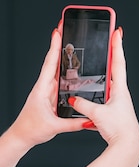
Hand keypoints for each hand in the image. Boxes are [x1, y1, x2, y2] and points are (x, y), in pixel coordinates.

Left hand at [6, 27, 84, 151]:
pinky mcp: (51, 96)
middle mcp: (45, 87)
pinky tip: (73, 66)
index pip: (50, 64)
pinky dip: (67, 70)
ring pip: (58, 70)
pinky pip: (61, 80)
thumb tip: (88, 119)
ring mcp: (48, 90)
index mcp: (42, 89)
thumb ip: (73, 123)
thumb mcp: (54, 127)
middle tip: (65, 29)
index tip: (58, 32)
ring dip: (64, 56)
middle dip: (60, 45)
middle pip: (54, 61)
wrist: (22, 137)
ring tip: (72, 43)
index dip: (54, 47)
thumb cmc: (31, 129)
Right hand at [71, 27, 138, 166]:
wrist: (128, 145)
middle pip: (116, 67)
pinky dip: (101, 84)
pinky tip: (96, 84)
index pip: (118, 62)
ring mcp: (119, 100)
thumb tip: (73, 98)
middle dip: (112, 52)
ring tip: (102, 55)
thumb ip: (83, 105)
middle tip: (110, 37)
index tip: (117, 31)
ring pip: (111, 79)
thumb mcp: (97, 115)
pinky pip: (106, 91)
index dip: (117, 46)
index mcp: (120, 89)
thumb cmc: (119, 129)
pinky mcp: (114, 108)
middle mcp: (121, 92)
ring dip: (107, 67)